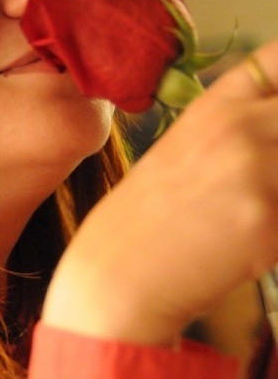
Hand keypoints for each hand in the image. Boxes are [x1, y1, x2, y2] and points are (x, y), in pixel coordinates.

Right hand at [43, 39, 277, 345]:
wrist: (117, 272)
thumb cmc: (148, 215)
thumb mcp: (188, 148)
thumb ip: (241, 127)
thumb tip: (274, 129)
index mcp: (216, 106)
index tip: (276, 111)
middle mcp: (241, 127)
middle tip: (265, 178)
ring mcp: (256, 171)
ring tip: (256, 211)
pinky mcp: (266, 219)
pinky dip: (277, 235)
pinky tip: (251, 245)